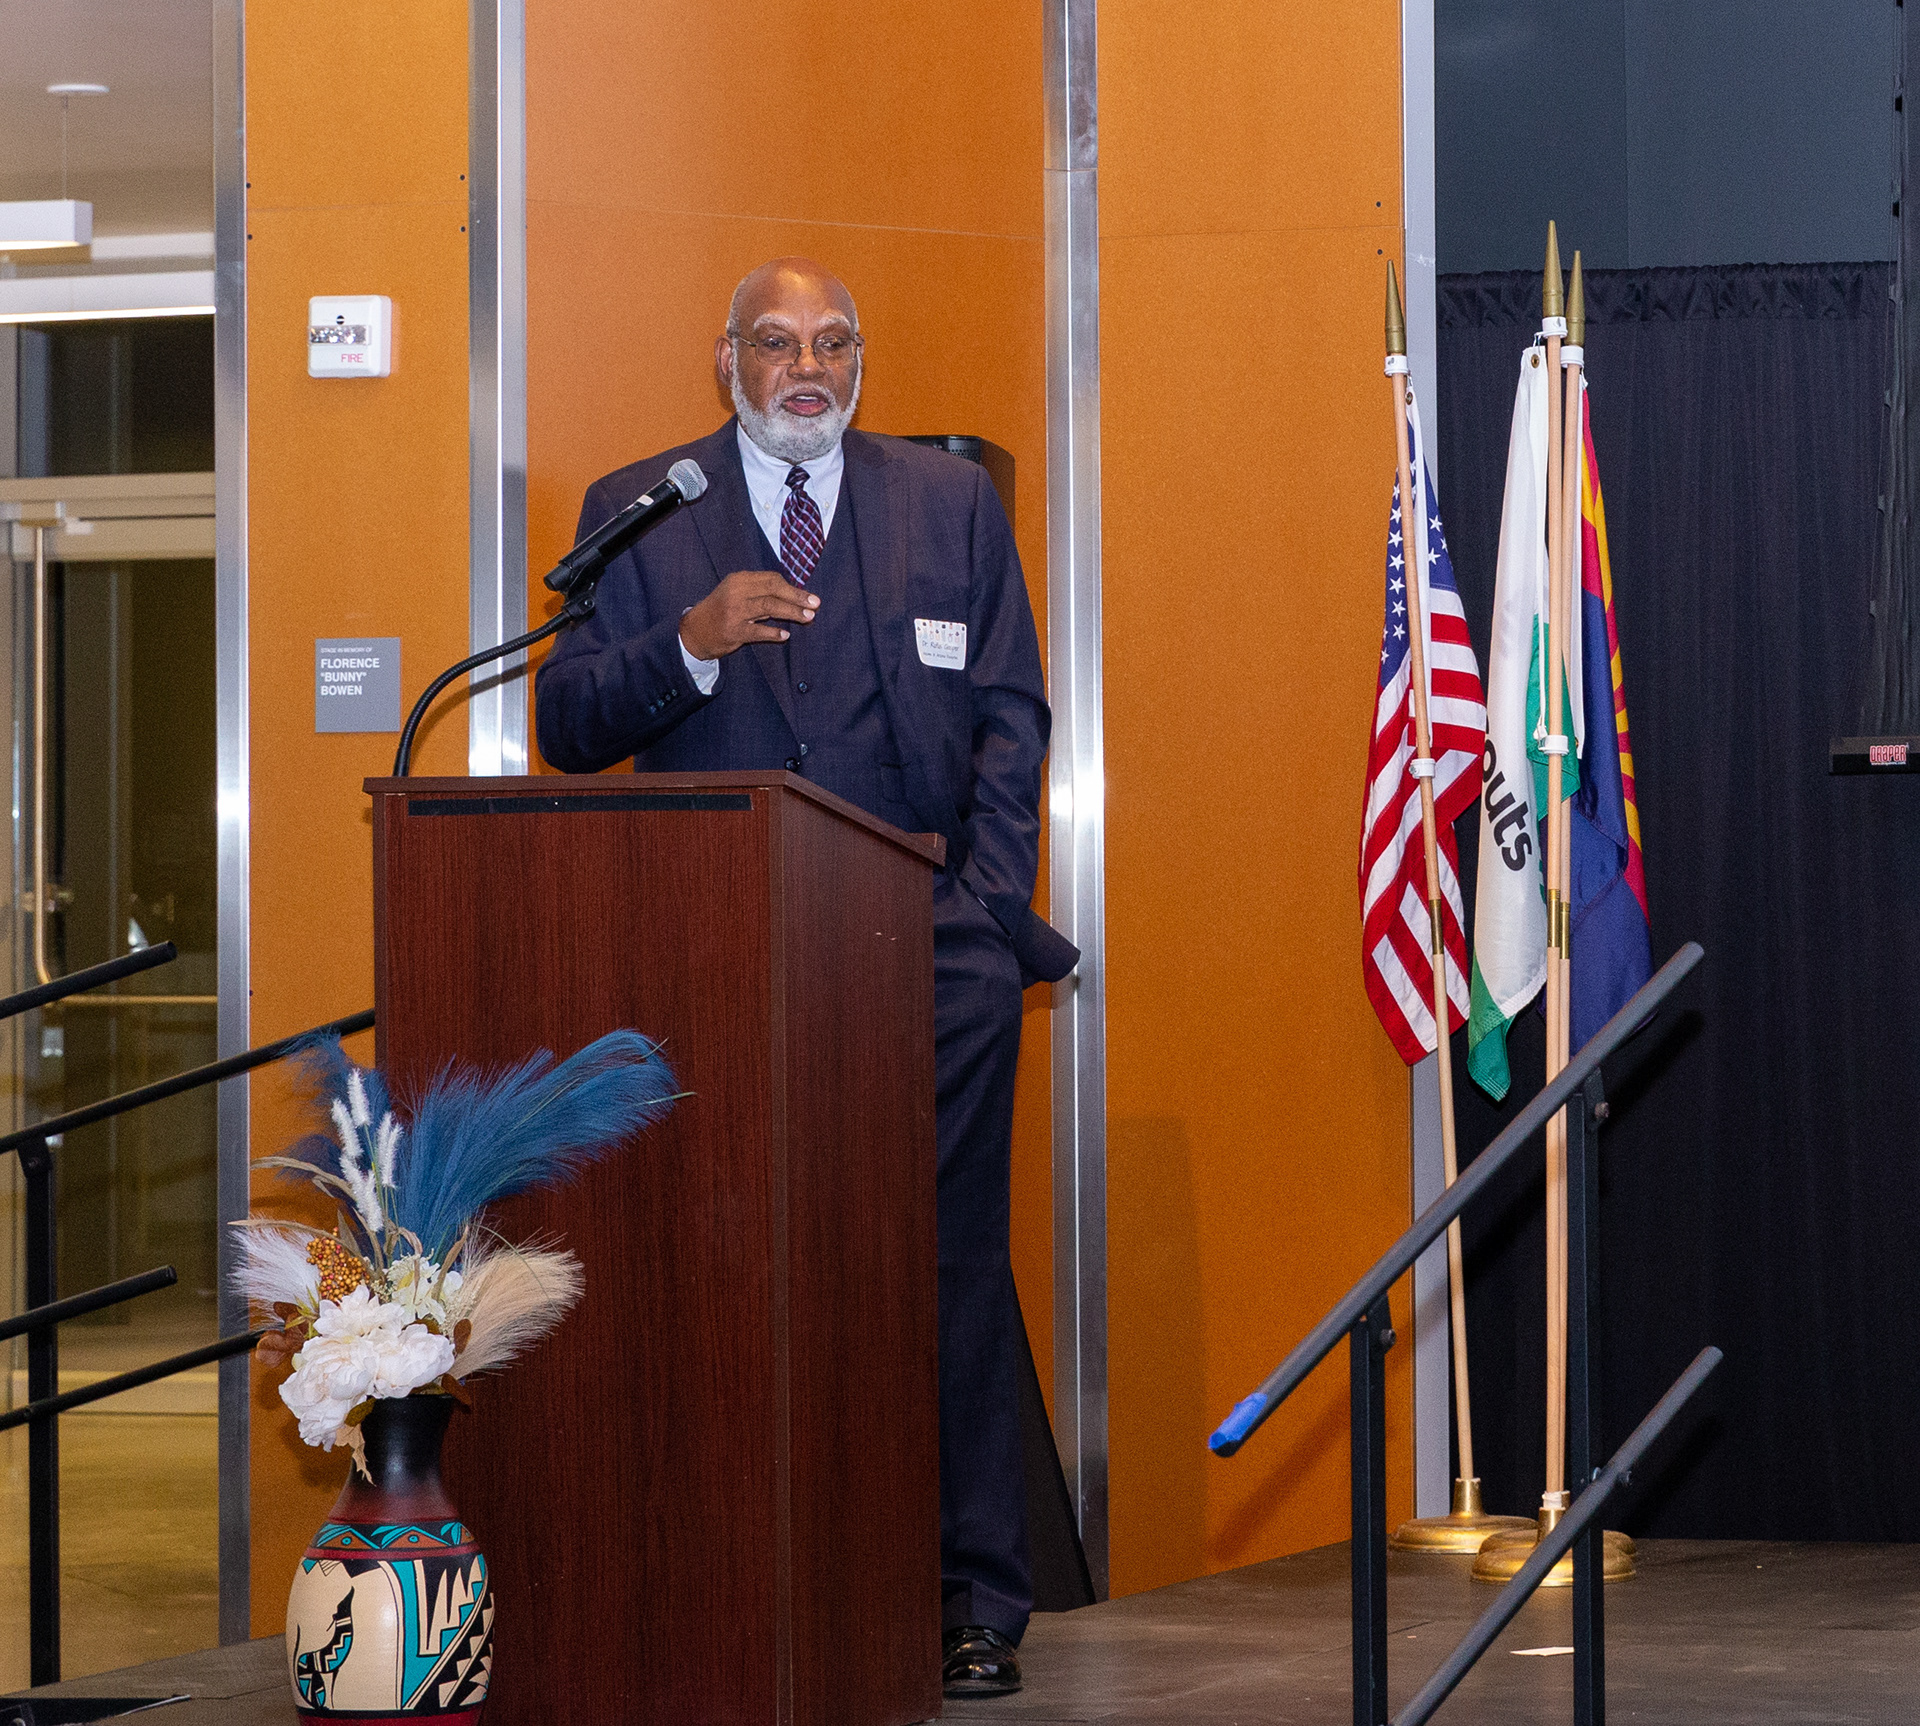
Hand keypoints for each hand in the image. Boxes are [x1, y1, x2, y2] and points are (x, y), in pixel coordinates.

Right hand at [679, 570, 819, 659]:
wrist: (694, 631)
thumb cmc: (721, 611)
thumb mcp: (736, 592)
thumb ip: (760, 591)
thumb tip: (794, 595)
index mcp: (739, 579)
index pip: (772, 579)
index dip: (792, 587)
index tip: (809, 596)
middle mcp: (736, 592)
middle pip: (773, 590)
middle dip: (797, 597)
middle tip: (815, 604)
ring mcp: (734, 611)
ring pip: (769, 607)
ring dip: (792, 612)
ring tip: (808, 617)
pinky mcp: (733, 631)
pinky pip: (758, 631)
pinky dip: (773, 633)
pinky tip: (785, 635)